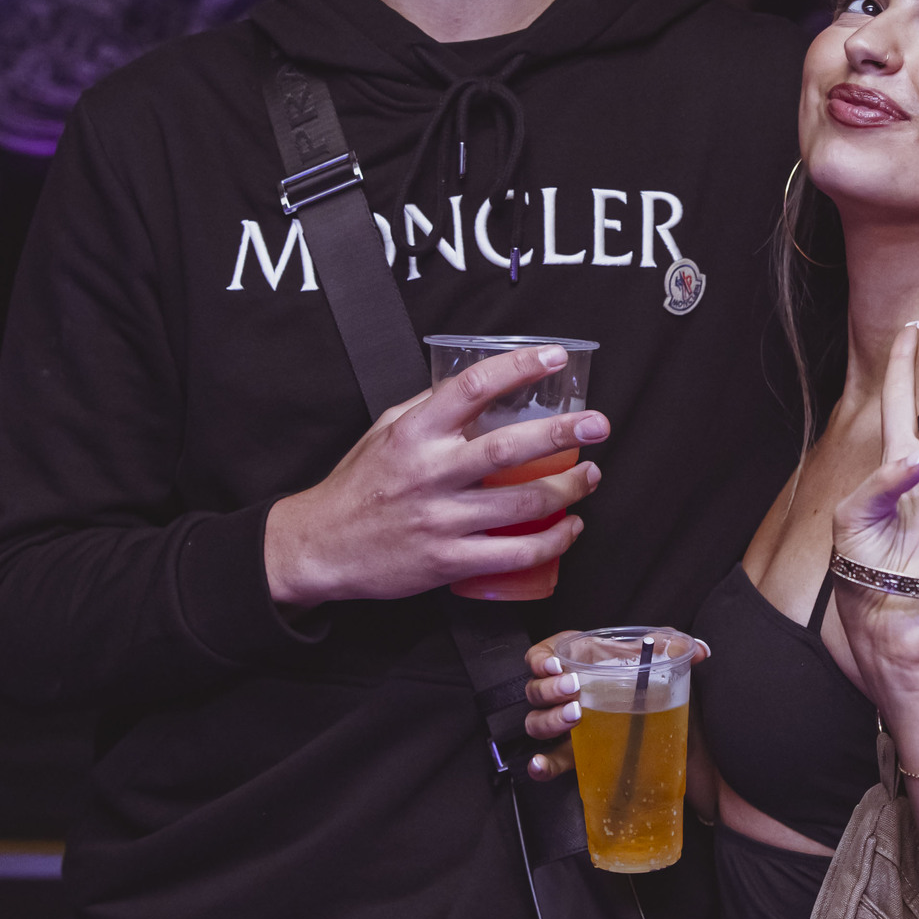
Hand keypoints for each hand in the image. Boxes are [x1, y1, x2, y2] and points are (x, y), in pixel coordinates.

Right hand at [264, 344, 607, 608]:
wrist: (321, 546)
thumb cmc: (357, 485)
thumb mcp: (384, 431)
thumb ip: (429, 408)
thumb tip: (478, 385)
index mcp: (414, 433)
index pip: (473, 387)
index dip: (519, 367)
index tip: (554, 357)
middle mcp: (430, 473)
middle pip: (509, 447)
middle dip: (563, 433)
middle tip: (598, 424)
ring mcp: (441, 519)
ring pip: (521, 503)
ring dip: (568, 488)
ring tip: (591, 476)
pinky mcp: (448, 561)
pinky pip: (513, 553)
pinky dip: (551, 541)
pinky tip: (569, 527)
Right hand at [519, 633, 711, 782]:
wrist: (675, 740)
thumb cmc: (659, 693)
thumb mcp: (663, 667)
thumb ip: (677, 651)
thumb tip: (699, 650)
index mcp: (584, 663)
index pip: (545, 654)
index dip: (542, 658)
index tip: (556, 665)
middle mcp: (570, 693)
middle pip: (537, 689)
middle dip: (549, 689)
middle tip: (573, 690)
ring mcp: (570, 726)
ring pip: (537, 721)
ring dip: (548, 720)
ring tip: (574, 717)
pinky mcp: (577, 756)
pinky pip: (550, 761)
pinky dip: (541, 764)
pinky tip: (541, 764)